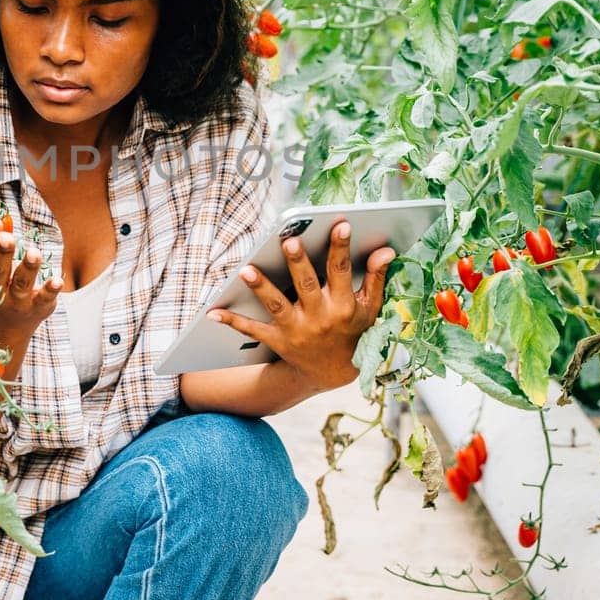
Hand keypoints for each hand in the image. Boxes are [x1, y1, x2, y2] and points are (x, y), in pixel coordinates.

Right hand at [0, 216, 61, 342]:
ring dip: (27, 268)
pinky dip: (50, 290)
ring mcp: (17, 302)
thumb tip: (1, 218)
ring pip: (21, 283)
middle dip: (2, 252)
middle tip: (6, 237)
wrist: (4, 331)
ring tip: (33, 253)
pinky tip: (57, 280)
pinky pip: (44, 298)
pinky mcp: (37, 307)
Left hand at [209, 220, 394, 393]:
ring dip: (261, 288)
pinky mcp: (278, 341)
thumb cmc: (352, 333)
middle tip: (289, 241)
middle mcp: (320, 317)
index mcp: (343, 306)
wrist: (331, 374)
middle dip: (298, 263)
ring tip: (246, 269)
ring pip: (277, 305)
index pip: (342, 271)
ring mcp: (297, 330)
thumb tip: (386, 250)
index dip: (341, 248)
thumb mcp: (370, 309)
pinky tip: (213, 311)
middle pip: (307, 285)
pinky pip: (253, 329)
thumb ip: (376, 279)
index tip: (339, 225)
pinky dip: (232, 321)